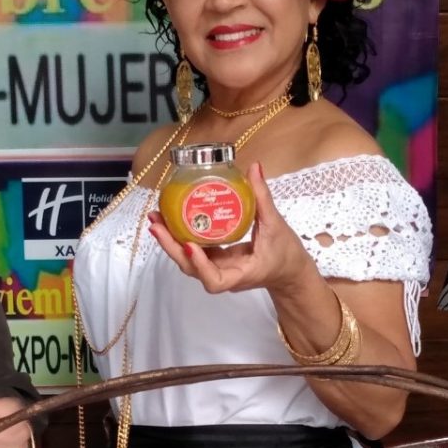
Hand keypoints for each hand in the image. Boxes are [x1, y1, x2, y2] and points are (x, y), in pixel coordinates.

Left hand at [147, 162, 312, 295]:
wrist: (289, 273)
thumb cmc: (286, 254)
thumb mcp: (276, 225)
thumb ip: (263, 197)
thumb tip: (255, 167)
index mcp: (241, 273)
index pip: (215, 280)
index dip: (200, 265)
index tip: (191, 245)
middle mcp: (225, 275)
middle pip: (191, 269)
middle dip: (172, 248)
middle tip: (157, 224)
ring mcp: (218, 269)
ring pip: (188, 262)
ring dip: (170, 243)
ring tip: (157, 220)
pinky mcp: (215, 261)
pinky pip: (194, 253)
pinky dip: (180, 239)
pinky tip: (169, 221)